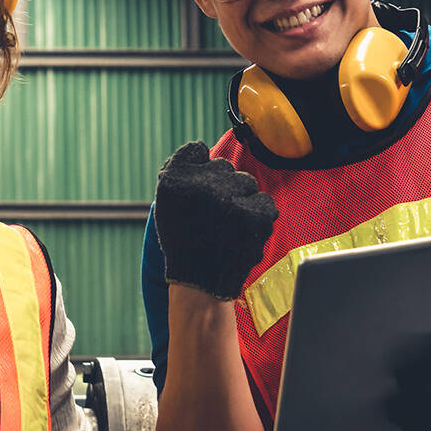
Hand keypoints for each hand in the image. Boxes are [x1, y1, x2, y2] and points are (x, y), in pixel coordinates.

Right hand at [153, 141, 277, 300]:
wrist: (200, 284)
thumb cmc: (183, 241)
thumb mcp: (166, 201)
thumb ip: (180, 168)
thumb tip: (202, 146)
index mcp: (176, 179)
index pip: (197, 150)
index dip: (200, 171)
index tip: (199, 193)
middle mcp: (203, 185)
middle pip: (225, 167)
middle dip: (223, 186)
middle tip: (214, 214)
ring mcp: (231, 200)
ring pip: (246, 183)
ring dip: (241, 200)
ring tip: (228, 225)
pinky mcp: (255, 215)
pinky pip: (264, 201)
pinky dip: (257, 215)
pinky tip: (242, 231)